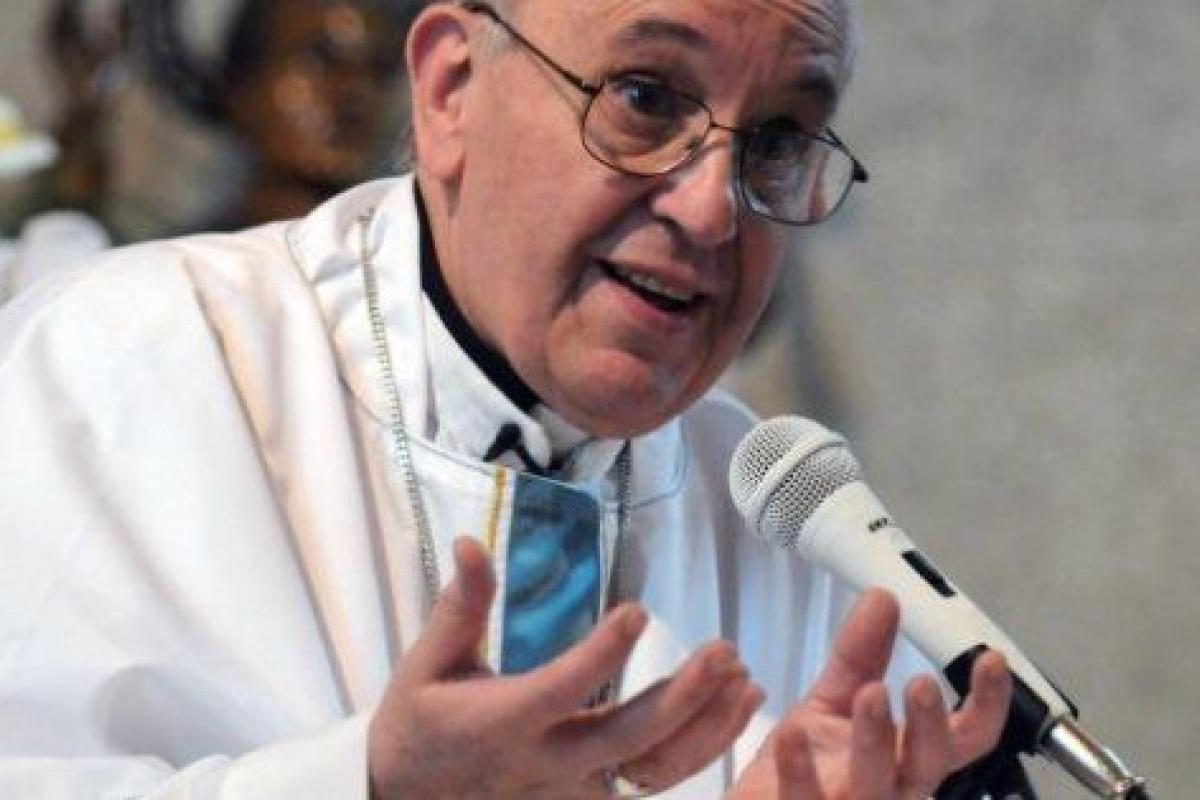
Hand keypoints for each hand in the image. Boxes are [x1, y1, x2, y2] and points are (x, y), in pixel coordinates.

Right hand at [369, 537, 764, 798]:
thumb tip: (472, 541)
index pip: (563, 688)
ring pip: (655, 771)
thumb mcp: (426, 665)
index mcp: (504, 721)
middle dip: (683, 697)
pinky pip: (653, 783)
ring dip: (708, 729)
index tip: (637, 610)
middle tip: (723, 651)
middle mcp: (546, 762)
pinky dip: (699, 753)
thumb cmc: (418, 725)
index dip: (602, 653)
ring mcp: (573, 791)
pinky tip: (732, 716)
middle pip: (629, 738)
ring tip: (747, 682)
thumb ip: (460, 607)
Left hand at [728, 589, 1011, 799]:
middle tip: (921, 683)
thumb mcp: (833, 701)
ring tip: (869, 693)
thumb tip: (883, 599)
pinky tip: (792, 734)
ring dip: (875, 740)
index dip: (985, 705)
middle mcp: (889, 789)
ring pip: (875, 788)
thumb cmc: (806, 767)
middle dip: (930, 725)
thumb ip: (861, 654)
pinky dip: (800, 770)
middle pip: (926, 765)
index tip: (990, 659)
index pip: (961, 739)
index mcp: (904, 758)